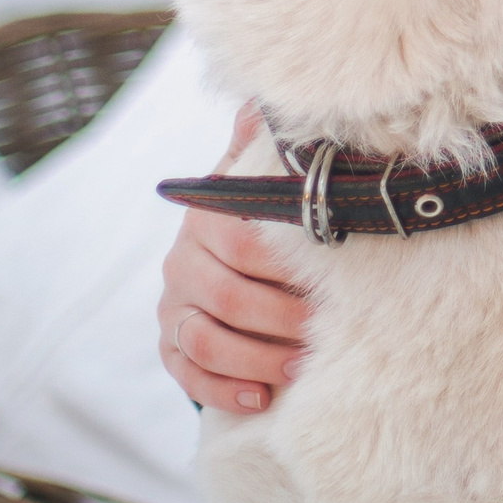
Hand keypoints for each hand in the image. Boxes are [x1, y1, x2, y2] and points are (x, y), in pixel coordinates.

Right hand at [158, 103, 309, 411]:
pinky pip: (188, 374)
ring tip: (302, 369)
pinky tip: (263, 399)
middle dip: (281, 320)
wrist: (231, 261)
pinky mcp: (171, 346)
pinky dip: (226, 390)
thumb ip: (269, 149)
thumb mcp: (268, 180)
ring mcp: (173, 306)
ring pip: (207, 339)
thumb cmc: (267, 218)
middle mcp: (182, 260)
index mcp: (209, 216)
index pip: (243, 241)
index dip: (287, 268)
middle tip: (326, 333)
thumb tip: (268, 102)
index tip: (332, 285)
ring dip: (258, 359)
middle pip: (227, 296)